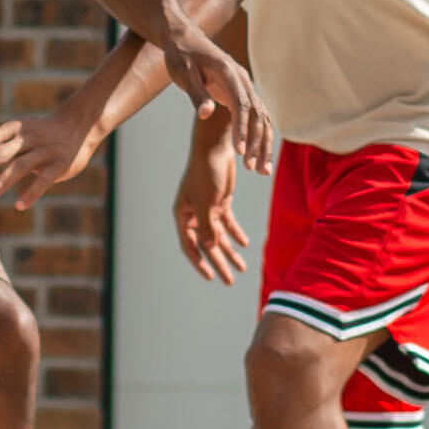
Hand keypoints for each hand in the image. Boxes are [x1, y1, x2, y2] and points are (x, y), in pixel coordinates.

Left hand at [0, 95, 105, 210]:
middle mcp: (28, 138)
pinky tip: (19, 206)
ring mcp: (45, 151)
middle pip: (1, 152)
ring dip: (2, 181)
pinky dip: (31, 193)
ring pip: (20, 166)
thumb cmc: (42, 133)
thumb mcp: (20, 133)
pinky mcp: (60, 164)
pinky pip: (43, 180)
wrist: (80, 125)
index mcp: (15, 128)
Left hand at [163, 22, 273, 175]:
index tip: (240, 152)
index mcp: (228, 72)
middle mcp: (242, 79)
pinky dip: (259, 135)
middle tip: (253, 169)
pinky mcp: (240, 92)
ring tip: (260, 170)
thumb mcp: (183, 74)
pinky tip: (257, 155)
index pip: (241, 105)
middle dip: (257, 142)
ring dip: (262, 143)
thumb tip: (206, 114)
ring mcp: (244, 85)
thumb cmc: (181, 56)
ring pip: (261, 117)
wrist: (184, 39)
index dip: (242, 129)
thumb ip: (196, 94)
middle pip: (257, 114)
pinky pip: (255, 116)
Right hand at [173, 121, 247, 284]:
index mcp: (184, 215)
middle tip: (230, 281)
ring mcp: (207, 208)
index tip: (210, 278)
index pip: (190, 246)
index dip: (200, 263)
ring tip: (242, 268)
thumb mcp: (207, 202)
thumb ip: (208, 226)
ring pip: (219, 236)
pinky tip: (244, 243)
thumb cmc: (206, 173)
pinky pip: (228, 223)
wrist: (215, 147)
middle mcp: (194, 214)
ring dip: (230, 251)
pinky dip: (236, 233)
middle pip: (207, 245)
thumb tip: (210, 249)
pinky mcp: (220, 201)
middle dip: (219, 263)